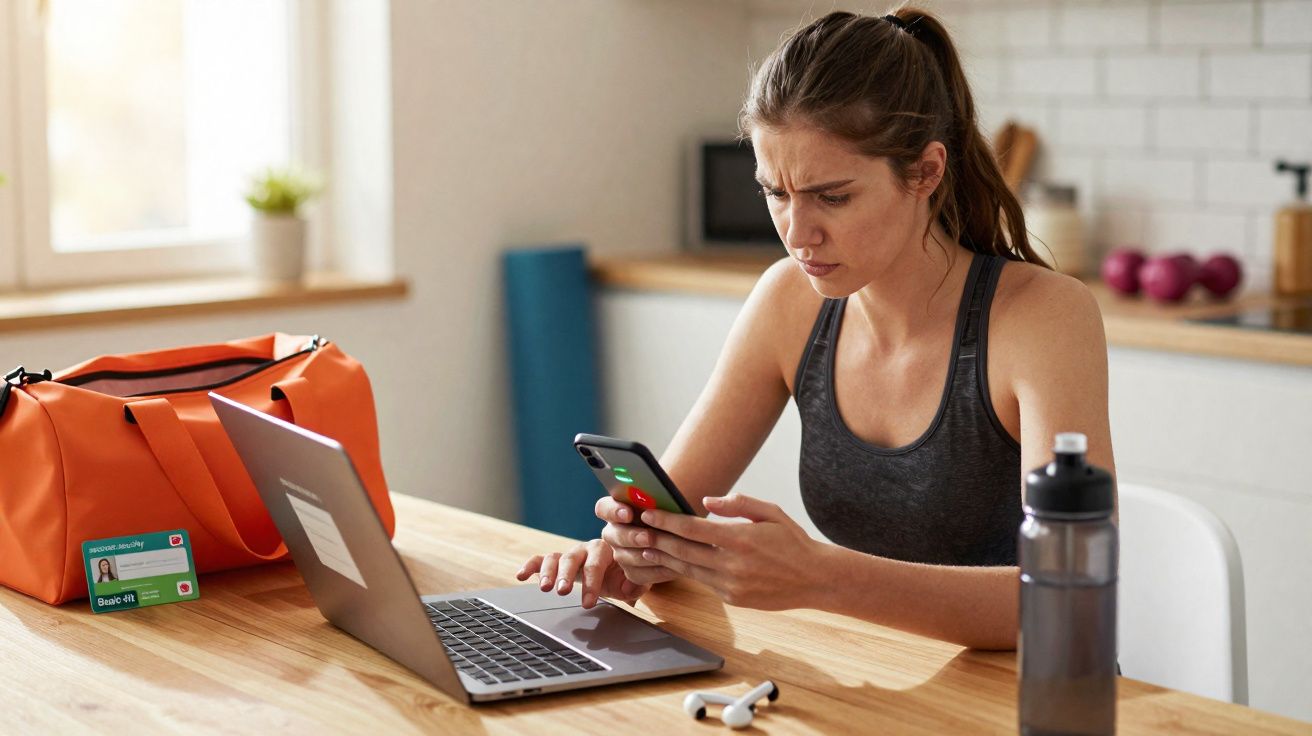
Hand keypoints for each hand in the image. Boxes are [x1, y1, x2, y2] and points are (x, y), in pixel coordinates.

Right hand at [516, 539, 649, 608]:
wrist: (620, 566)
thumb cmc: (626, 573)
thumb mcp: (636, 578)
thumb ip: (637, 583)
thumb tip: (630, 590)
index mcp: (606, 550)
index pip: (596, 565)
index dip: (591, 584)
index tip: (588, 604)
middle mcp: (585, 549)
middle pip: (572, 558)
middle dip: (566, 575)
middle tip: (562, 591)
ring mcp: (570, 554)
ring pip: (555, 558)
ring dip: (548, 572)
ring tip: (544, 588)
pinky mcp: (558, 561)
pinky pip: (541, 559)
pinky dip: (530, 566)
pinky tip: (520, 575)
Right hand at [595, 495, 678, 586]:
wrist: (690, 538)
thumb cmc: (677, 514)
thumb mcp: (669, 504)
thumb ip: (658, 499)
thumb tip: (654, 497)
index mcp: (619, 509)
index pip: (604, 508)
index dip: (613, 511)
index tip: (628, 513)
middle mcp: (616, 531)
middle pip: (611, 535)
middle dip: (631, 536)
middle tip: (647, 537)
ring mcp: (621, 552)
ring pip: (622, 556)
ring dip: (643, 556)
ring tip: (663, 552)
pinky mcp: (632, 571)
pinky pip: (636, 574)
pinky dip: (654, 571)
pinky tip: (672, 566)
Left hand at [634, 492, 831, 610]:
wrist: (815, 579)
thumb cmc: (793, 541)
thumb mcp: (770, 512)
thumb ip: (738, 503)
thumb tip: (705, 501)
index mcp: (740, 539)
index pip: (692, 529)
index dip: (667, 521)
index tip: (649, 514)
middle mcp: (732, 564)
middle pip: (683, 551)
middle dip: (657, 539)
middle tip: (636, 530)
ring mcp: (731, 585)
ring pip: (688, 569)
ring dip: (665, 558)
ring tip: (646, 546)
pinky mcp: (733, 599)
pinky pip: (704, 582)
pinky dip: (687, 571)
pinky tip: (674, 562)